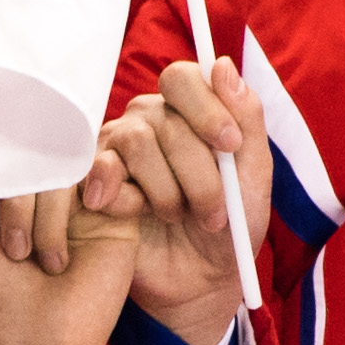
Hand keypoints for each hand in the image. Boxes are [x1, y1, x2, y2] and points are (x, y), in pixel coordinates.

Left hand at [0, 137, 145, 344]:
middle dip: (18, 195)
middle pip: (36, 147)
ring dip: (47, 211)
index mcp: (8, 188)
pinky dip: (96, 190)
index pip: (8, 141)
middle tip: (13, 248)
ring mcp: (82, 198)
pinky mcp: (117, 211)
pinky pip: (110, 169)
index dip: (2, 152)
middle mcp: (45, 188)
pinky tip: (88, 220)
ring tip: (41, 259)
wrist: (36, 343)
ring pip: (68, 160)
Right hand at [79, 57, 256, 344]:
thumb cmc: (230, 226)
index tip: (230, 145)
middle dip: (199, 171)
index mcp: (186, 112)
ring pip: (135, 141)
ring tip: (178, 217)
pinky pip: (102, 171)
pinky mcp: (91, 183)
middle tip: (214, 212)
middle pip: (165, 118)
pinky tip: (139, 216)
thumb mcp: (253, 174)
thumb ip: (246, 116)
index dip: (207, 107)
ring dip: (168, 190)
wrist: (202, 282)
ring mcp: (113, 150)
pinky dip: (128, 200)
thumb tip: (220, 63)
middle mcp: (146, 122)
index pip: (182, 77)